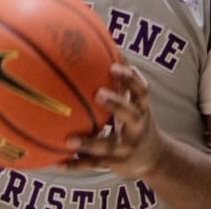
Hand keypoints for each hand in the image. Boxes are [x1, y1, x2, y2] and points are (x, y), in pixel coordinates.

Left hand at [65, 64, 164, 178]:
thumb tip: (108, 46)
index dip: (130, 79)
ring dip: (88, 142)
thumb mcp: (135, 102)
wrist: (153, 158)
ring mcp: (127, 148)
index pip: (141, 91)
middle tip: (98, 94)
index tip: (114, 68)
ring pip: (109, 145)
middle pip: (131, 115)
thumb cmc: (136, 120)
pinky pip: (93, 164)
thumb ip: (124, 81)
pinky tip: (56, 162)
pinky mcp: (115, 164)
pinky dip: (75, 163)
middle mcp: (137, 128)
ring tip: (69, 139)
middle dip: (116, 104)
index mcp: (141, 109)